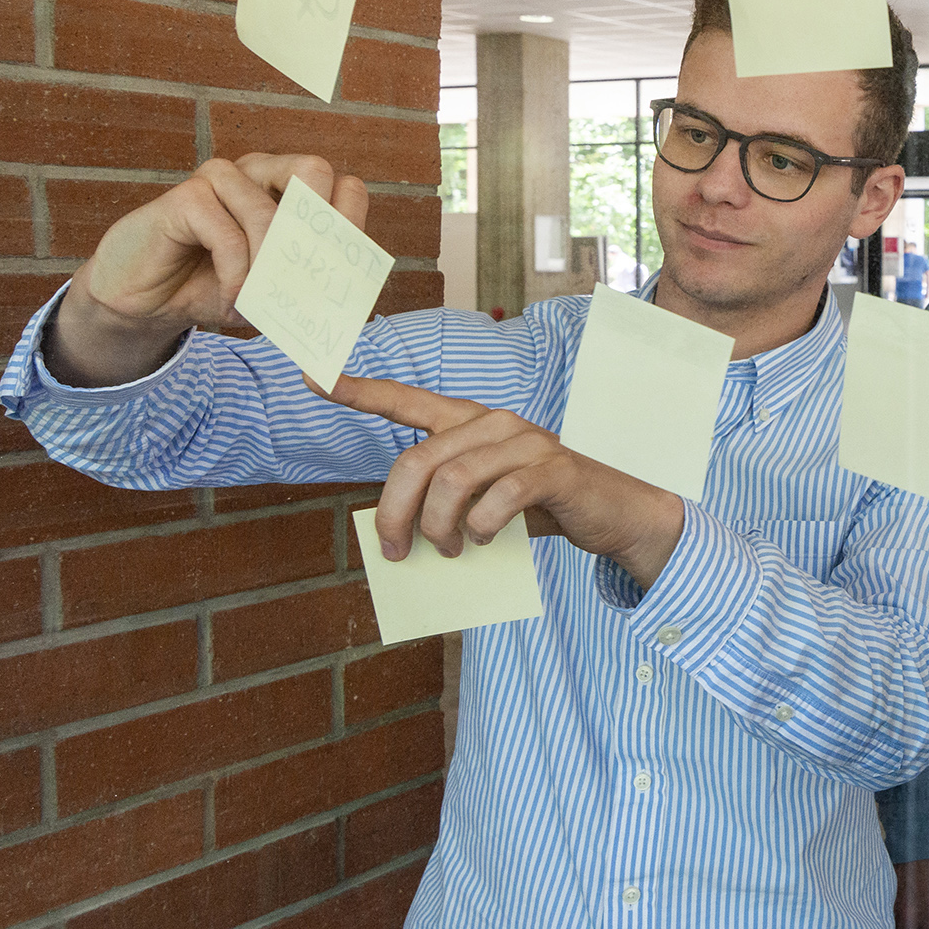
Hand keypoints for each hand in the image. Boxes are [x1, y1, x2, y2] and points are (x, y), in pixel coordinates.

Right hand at [49, 153, 367, 386]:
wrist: (147, 301)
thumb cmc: (215, 286)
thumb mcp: (275, 290)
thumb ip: (312, 282)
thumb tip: (354, 297)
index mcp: (291, 187)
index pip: (347, 188)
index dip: (351, 232)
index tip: (339, 278)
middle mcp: (260, 171)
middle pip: (314, 171)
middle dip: (317, 231)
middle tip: (304, 278)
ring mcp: (222, 178)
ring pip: (268, 214)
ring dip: (268, 270)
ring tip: (257, 302)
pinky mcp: (187, 196)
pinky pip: (228, 236)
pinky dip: (236, 277)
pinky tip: (230, 299)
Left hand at [327, 374, 686, 587]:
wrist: (616, 511)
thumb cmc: (542, 507)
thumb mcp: (485, 501)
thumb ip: (447, 502)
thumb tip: (399, 536)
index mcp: (472, 423)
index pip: (407, 401)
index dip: (358, 390)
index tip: (312, 376)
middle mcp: (496, 421)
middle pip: (418, 460)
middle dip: (395, 513)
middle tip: (396, 552)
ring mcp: (527, 441)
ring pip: (453, 480)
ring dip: (439, 527)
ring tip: (449, 551)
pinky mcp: (554, 468)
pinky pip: (500, 496)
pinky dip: (483, 525)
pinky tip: (485, 540)